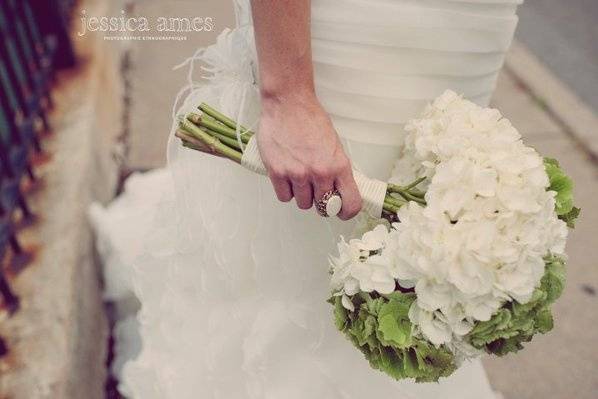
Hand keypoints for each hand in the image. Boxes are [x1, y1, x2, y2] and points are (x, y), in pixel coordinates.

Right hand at [257, 92, 361, 219]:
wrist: (288, 104)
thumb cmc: (310, 120)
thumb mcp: (334, 145)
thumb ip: (337, 170)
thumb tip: (339, 191)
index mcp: (339, 166)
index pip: (350, 204)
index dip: (345, 212)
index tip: (340, 211)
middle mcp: (320, 173)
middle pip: (323, 207)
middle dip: (320, 201)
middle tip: (315, 189)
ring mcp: (297, 174)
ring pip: (303, 203)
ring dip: (302, 195)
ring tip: (299, 177)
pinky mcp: (278, 173)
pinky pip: (284, 197)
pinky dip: (286, 190)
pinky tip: (287, 176)